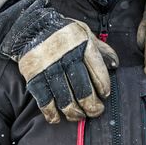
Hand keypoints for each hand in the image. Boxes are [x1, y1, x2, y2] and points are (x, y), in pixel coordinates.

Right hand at [0, 0, 118, 123]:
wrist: (30, 27)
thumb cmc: (62, 32)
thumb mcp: (84, 32)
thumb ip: (100, 48)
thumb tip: (115, 65)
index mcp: (81, 44)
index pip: (97, 70)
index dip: (103, 86)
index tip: (105, 95)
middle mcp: (65, 55)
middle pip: (82, 87)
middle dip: (91, 105)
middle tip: (95, 112)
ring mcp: (48, 66)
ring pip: (64, 97)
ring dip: (73, 112)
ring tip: (79, 116)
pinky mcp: (34, 75)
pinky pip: (44, 99)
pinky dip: (51, 112)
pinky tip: (57, 118)